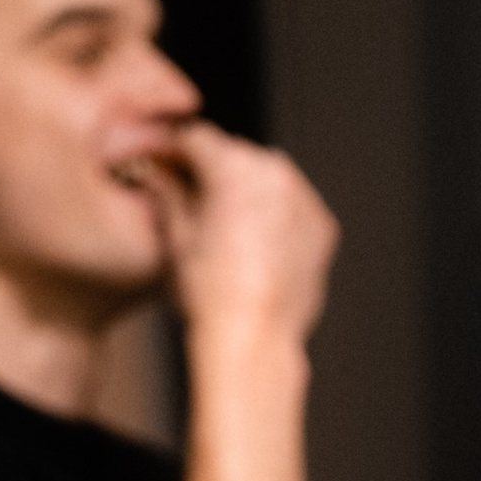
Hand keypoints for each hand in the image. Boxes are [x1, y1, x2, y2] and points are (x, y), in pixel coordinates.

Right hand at [154, 123, 337, 352]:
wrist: (254, 341)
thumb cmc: (209, 294)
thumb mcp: (177, 238)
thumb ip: (168, 193)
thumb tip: (158, 173)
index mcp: (233, 165)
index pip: (197, 139)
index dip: (174, 149)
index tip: (164, 162)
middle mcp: (274, 171)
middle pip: (235, 155)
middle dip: (213, 170)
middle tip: (192, 194)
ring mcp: (304, 198)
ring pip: (268, 178)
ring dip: (247, 190)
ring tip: (226, 224)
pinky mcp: (322, 226)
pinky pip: (293, 206)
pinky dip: (276, 215)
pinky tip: (256, 242)